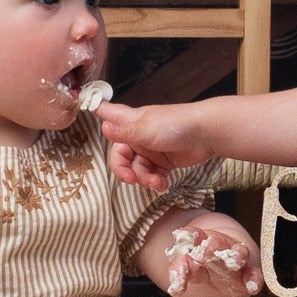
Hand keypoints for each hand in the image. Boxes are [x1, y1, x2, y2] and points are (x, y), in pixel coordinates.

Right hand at [97, 101, 214, 192]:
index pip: (109, 114)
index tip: (89, 111)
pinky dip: (155, 182)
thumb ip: (125, 132)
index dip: (100, 114)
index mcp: (131, 122)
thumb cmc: (175, 125)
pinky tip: (162, 185)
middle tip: (131, 179)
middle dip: (124, 170)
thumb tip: (103, 128)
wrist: (207, 134)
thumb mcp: (146, 129)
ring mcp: (150, 149)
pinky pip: (151, 175)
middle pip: (120, 155)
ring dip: (143, 179)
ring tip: (156, 183)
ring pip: (136, 169)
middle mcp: (138, 135)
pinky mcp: (163, 162)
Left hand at [155, 209, 262, 296]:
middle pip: (217, 243)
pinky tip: (252, 286)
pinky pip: (254, 274)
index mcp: (201, 239)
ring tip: (235, 261)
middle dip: (212, 247)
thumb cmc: (201, 263)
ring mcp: (236, 257)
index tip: (183, 237)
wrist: (224, 259)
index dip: (189, 237)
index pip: (193, 236)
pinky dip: (254, 279)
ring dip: (237, 256)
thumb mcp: (186, 267)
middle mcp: (221, 246)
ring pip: (239, 254)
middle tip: (205, 249)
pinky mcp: (249, 271)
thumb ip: (179, 273)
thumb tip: (174, 289)